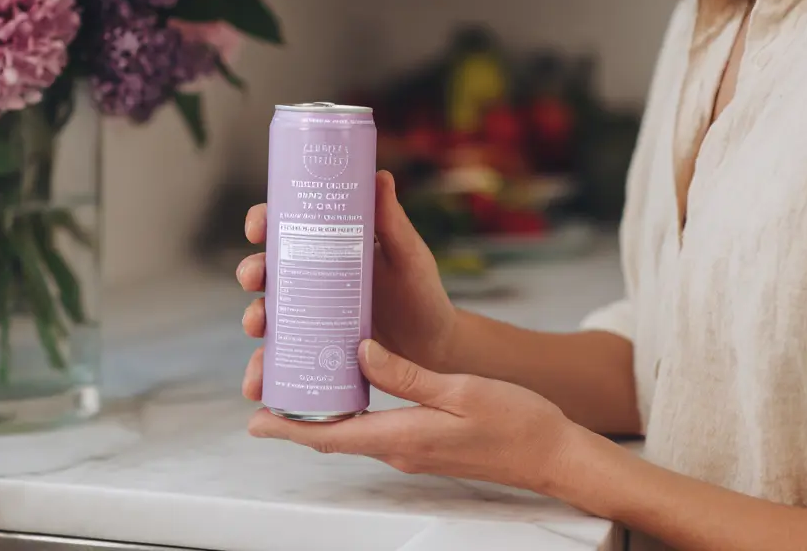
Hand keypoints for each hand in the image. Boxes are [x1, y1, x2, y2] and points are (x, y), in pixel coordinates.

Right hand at [237, 170, 457, 401]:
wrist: (435, 349)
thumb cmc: (422, 293)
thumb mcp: (409, 255)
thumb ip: (393, 221)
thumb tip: (380, 176)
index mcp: (329, 245)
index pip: (286, 225)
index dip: (263, 221)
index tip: (257, 228)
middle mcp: (312, 277)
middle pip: (268, 268)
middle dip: (251, 271)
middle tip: (253, 280)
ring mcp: (311, 313)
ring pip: (267, 311)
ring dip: (251, 318)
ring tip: (255, 328)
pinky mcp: (313, 347)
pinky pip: (282, 356)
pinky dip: (263, 369)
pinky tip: (258, 383)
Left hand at [248, 340, 594, 495]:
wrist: (553, 453)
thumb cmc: (516, 423)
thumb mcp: (459, 391)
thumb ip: (406, 375)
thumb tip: (359, 353)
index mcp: (403, 437)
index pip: (332, 436)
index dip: (288, 429)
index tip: (254, 420)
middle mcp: (400, 448)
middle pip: (333, 435)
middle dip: (296, 418)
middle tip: (266, 387)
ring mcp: (411, 448)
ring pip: (353, 431)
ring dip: (323, 413)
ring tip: (298, 380)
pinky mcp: (424, 441)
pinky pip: (375, 427)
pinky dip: (352, 410)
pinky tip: (349, 385)